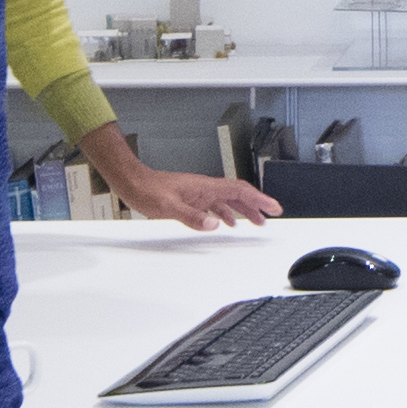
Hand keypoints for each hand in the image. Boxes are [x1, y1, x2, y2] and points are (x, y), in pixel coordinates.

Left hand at [80, 132, 284, 227]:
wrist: (132, 183)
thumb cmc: (147, 190)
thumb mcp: (169, 207)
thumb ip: (192, 217)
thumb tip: (214, 224)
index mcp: (205, 187)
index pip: (240, 191)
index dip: (259, 199)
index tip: (274, 207)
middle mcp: (205, 188)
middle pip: (238, 195)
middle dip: (257, 205)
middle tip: (271, 216)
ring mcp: (198, 193)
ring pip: (227, 201)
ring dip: (243, 211)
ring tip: (255, 222)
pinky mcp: (191, 198)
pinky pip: (215, 206)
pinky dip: (225, 214)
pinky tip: (224, 223)